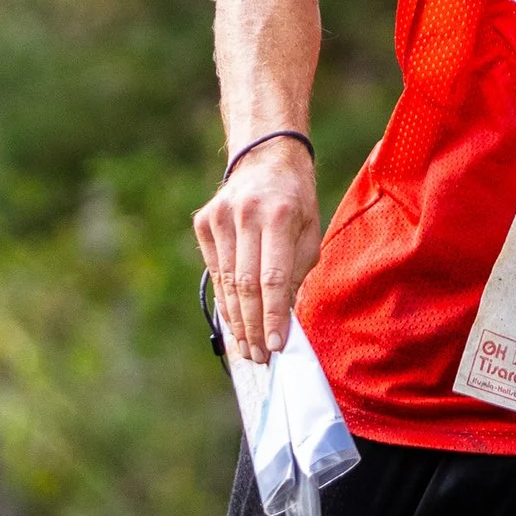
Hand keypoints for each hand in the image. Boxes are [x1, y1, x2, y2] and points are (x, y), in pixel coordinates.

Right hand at [192, 136, 320, 362]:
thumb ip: (298, 273)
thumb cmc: (296, 201)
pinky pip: (215, 272)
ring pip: (227, 282)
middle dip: (253, 326)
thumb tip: (285, 319)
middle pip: (246, 284)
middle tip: (260, 357)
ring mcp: (220, 218)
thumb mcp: (310, 231)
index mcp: (280, 215)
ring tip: (247, 349)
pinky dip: (226, 300)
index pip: (274, 277)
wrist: (265, 158)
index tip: (277, 346)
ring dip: (237, 321)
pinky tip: (235, 323)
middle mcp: (246, 215)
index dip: (273, 316)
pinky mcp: (204, 223)